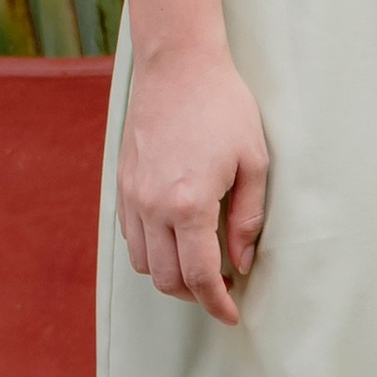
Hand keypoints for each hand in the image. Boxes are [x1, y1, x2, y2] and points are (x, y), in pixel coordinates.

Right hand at [117, 37, 269, 321]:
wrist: (178, 63)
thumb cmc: (223, 105)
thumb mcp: (254, 159)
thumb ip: (248, 217)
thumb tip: (242, 261)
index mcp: (189, 204)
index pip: (201, 276)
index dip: (217, 303)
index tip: (232, 314)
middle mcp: (153, 207)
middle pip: (168, 280)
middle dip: (196, 294)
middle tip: (221, 287)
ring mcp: (133, 197)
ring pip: (144, 264)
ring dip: (171, 275)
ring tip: (199, 264)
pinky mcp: (122, 185)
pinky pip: (131, 238)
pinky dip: (151, 251)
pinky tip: (175, 238)